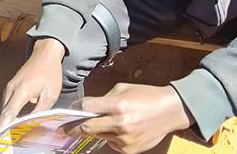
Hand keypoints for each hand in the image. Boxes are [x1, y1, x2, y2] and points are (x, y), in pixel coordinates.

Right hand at [0, 38, 65, 132]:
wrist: (45, 53)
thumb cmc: (49, 71)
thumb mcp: (50, 94)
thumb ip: (40, 110)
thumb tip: (31, 123)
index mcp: (22, 90)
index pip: (8, 113)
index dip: (1, 127)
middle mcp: (12, 89)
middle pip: (4, 113)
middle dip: (2, 128)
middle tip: (2, 141)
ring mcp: (9, 87)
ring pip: (5, 109)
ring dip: (6, 121)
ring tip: (7, 135)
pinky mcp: (11, 87)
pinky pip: (8, 104)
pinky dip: (9, 114)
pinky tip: (13, 122)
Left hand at [70, 83, 193, 153]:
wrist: (171, 110)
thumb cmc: (148, 96)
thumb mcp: (126, 88)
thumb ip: (106, 98)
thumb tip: (90, 106)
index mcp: (118, 105)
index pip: (88, 108)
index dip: (77, 109)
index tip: (70, 111)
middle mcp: (120, 123)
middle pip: (87, 128)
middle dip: (76, 127)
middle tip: (65, 129)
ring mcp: (124, 139)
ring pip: (99, 136)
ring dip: (99, 130)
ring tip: (112, 121)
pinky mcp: (129, 150)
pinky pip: (112, 144)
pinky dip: (112, 137)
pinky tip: (124, 129)